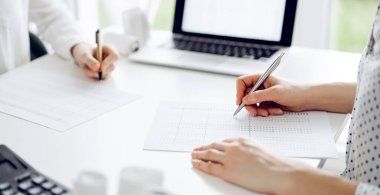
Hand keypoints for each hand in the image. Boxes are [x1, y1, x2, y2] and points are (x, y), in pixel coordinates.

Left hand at [71, 43, 118, 79]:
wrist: (83, 56)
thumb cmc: (84, 52)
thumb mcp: (84, 55)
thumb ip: (90, 60)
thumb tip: (97, 68)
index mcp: (109, 49)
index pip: (115, 56)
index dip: (109, 62)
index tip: (101, 67)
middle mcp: (112, 58)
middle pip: (112, 66)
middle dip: (102, 70)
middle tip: (92, 71)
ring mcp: (110, 66)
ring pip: (107, 73)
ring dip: (96, 73)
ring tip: (87, 67)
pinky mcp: (107, 73)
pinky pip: (103, 77)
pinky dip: (95, 76)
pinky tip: (90, 70)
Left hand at [191, 138, 309, 193]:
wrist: (281, 172)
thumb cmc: (275, 163)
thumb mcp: (258, 149)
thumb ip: (246, 149)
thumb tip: (240, 155)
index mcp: (241, 140)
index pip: (222, 141)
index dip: (213, 144)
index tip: (208, 145)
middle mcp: (233, 147)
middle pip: (213, 145)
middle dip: (203, 147)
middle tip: (196, 149)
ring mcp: (229, 158)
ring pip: (208, 154)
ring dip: (198, 154)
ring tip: (193, 155)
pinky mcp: (228, 171)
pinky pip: (209, 166)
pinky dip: (200, 164)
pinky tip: (196, 164)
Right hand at [236, 75, 306, 116]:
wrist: (305, 99)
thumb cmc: (294, 91)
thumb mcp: (275, 93)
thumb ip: (259, 96)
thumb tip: (245, 99)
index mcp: (261, 78)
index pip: (242, 82)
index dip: (239, 91)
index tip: (240, 102)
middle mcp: (260, 86)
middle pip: (245, 95)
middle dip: (250, 105)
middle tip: (254, 112)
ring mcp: (263, 94)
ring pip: (252, 104)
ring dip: (259, 110)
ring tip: (269, 112)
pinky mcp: (267, 102)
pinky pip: (260, 109)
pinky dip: (266, 112)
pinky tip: (276, 110)